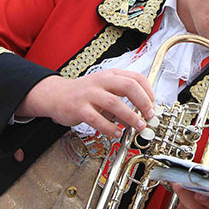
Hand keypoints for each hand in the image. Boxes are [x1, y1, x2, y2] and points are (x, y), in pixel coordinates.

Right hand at [15, 70, 154, 137]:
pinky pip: (98, 119)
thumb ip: (121, 98)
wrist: (55, 95)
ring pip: (115, 103)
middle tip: (148, 116)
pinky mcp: (79, 109)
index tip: (153, 104)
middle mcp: (101, 81)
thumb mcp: (104, 89)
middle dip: (143, 102)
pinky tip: (116, 133)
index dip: (149, 91)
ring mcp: (89, 94)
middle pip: (129, 86)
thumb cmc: (83, 93)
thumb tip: (141, 113)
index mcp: (110, 75)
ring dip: (130, 117)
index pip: (136, 77)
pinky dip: (110, 128)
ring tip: (137, 126)